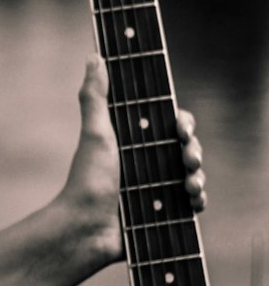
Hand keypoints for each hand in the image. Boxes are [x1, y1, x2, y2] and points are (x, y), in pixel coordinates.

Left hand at [59, 54, 205, 267]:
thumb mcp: (95, 135)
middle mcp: (148, 161)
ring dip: (198, 175)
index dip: (181, 123)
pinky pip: (192, 202)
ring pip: (193, 173)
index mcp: (135, 140)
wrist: (86, 229)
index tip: (180, 127)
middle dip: (193, 149)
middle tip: (188, 156)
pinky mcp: (164, 211)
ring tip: (189, 183)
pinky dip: (198, 199)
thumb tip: (93, 56)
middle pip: (186, 147)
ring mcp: (157, 186)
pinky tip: (192, 200)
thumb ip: (96, 97)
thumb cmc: (87, 181)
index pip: (169, 123)